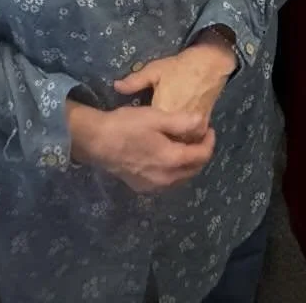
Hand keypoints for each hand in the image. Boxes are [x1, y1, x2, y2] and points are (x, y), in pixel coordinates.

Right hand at [68, 103, 214, 192]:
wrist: (96, 141)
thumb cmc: (126, 125)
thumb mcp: (155, 117)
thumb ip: (182, 121)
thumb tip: (203, 123)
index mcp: (172, 160)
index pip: (202, 156)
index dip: (209, 141)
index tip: (208, 129)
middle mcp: (165, 179)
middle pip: (194, 169)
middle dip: (200, 153)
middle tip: (198, 136)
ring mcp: (153, 186)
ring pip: (181, 177)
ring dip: (187, 163)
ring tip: (183, 145)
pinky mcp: (142, 187)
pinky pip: (167, 181)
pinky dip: (173, 171)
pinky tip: (166, 157)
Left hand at [112, 37, 236, 137]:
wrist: (209, 64)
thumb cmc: (179, 67)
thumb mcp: (154, 70)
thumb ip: (135, 81)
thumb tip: (116, 86)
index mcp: (163, 111)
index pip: (148, 132)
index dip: (139, 136)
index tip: (132, 134)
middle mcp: (178, 123)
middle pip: (163, 141)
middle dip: (154, 146)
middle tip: (144, 142)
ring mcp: (192, 126)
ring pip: (179, 142)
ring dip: (169, 145)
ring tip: (158, 143)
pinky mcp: (202, 125)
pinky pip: (191, 140)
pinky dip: (184, 140)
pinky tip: (175, 137)